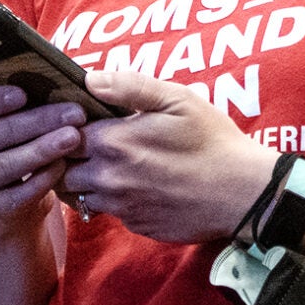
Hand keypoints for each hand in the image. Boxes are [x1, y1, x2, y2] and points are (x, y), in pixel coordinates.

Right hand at [0, 85, 84, 233]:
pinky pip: (20, 193)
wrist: (29, 190)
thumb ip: (35, 94)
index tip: (21, 94)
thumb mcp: (29, 113)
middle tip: (74, 113)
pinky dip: (44, 178)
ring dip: (42, 149)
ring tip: (74, 137)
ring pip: (7, 164)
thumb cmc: (33, 136)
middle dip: (38, 121)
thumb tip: (61, 74)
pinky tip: (64, 166)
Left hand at [57, 71, 278, 245]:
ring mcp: (121, 207)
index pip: (61, 136)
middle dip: (69, 157)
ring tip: (111, 165)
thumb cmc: (213, 141)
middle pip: (62, 170)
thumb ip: (130, 86)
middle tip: (89, 145)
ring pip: (80, 195)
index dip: (65, 127)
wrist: (243, 194)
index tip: (79, 121)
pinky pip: (110, 212)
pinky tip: (138, 186)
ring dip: (87, 180)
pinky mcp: (136, 225)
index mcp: (113, 142)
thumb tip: (91, 79)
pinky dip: (114, 200)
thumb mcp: (178, 99)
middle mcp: (109, 178)